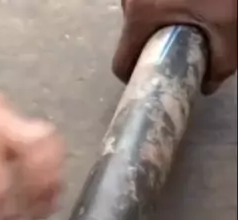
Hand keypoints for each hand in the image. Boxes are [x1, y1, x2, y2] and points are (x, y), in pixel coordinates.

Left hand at [0, 55, 63, 219]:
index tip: (3, 218)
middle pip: (32, 144)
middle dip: (40, 182)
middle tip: (33, 218)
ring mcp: (12, 121)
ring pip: (47, 142)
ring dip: (52, 177)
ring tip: (45, 210)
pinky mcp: (24, 123)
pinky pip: (49, 143)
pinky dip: (55, 168)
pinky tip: (48, 194)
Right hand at [113, 0, 236, 93]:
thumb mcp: (230, 29)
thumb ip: (220, 64)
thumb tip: (208, 84)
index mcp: (140, 13)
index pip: (121, 63)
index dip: (136, 76)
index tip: (154, 76)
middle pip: (132, 35)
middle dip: (153, 43)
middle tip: (181, 41)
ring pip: (140, 13)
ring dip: (159, 19)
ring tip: (189, 13)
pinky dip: (163, 2)